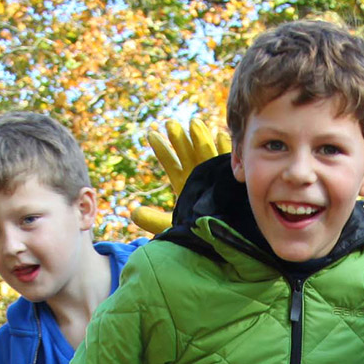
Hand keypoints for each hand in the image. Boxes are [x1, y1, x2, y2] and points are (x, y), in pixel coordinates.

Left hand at [128, 120, 230, 235]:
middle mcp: (199, 176)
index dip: (162, 149)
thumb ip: (154, 220)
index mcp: (184, 184)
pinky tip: (221, 135)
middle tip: (170, 124)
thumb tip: (133, 213)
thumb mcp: (173, 227)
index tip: (151, 134)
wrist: (222, 240)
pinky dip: (225, 148)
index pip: (171, 164)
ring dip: (200, 137)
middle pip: (187, 154)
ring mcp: (215, 175)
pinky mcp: (231, 179)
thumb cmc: (198, 236)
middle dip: (179, 139)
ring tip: (193, 122)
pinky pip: (228, 161)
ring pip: (206, 153)